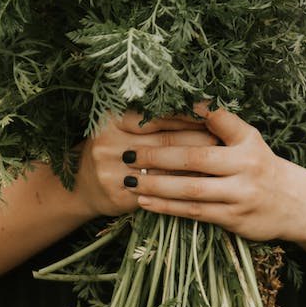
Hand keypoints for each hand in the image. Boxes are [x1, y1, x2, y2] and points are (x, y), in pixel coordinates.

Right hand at [74, 108, 219, 218]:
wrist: (81, 188)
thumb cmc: (111, 152)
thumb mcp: (120, 128)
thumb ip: (150, 120)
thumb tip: (199, 111)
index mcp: (110, 119)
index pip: (158, 116)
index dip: (187, 116)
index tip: (212, 117)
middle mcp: (107, 143)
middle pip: (164, 141)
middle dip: (197, 141)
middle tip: (223, 141)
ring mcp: (111, 171)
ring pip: (164, 168)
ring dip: (194, 166)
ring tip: (219, 162)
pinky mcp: (119, 195)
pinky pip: (158, 191)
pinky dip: (180, 188)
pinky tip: (201, 185)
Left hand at [120, 105, 300, 240]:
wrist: (296, 205)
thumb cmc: (262, 167)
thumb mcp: (249, 140)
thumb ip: (221, 123)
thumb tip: (191, 101)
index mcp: (247, 141)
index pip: (214, 122)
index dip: (183, 117)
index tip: (151, 114)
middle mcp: (246, 167)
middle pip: (195, 159)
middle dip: (158, 155)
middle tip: (128, 153)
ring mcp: (240, 195)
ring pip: (191, 190)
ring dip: (157, 185)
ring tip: (129, 179)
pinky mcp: (234, 219)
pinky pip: (194, 213)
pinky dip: (167, 207)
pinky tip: (146, 202)